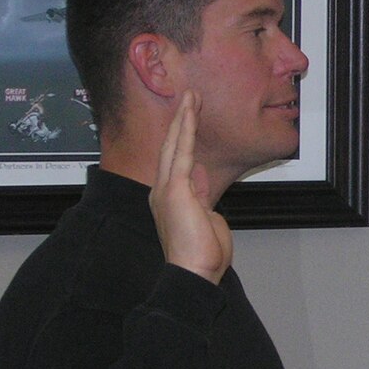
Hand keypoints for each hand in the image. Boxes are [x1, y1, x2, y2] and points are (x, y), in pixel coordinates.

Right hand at [152, 91, 231, 283]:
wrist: (193, 272)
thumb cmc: (202, 255)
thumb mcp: (206, 217)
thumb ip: (202, 194)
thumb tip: (201, 174)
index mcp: (170, 199)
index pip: (177, 163)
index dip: (184, 140)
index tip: (191, 123)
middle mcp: (162, 191)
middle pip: (171, 148)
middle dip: (181, 122)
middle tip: (189, 99)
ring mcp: (166, 188)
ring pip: (175, 145)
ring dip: (184, 119)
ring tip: (191, 97)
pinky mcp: (175, 188)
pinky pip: (183, 151)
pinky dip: (187, 129)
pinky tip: (191, 111)